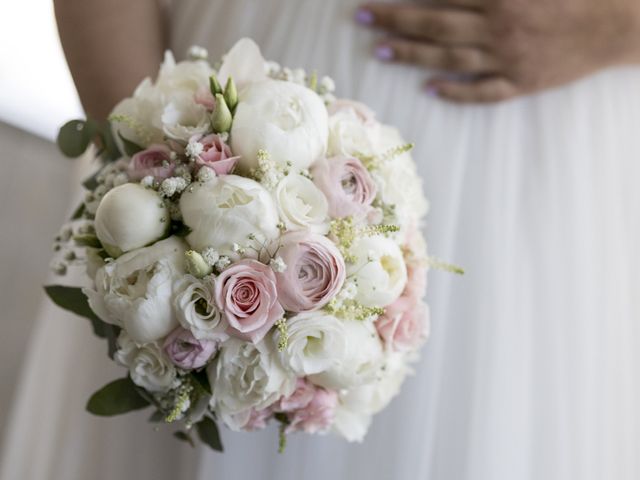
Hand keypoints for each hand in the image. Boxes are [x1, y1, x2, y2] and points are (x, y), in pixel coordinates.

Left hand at [355, 0, 639, 101]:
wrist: (617, 25)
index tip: (374, 2)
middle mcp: (499, 28)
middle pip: (436, 26)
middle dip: (395, 22)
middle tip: (363, 19)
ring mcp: (508, 58)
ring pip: (450, 58)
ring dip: (412, 55)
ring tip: (380, 51)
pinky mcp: (522, 82)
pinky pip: (483, 91)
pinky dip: (456, 91)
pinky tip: (430, 89)